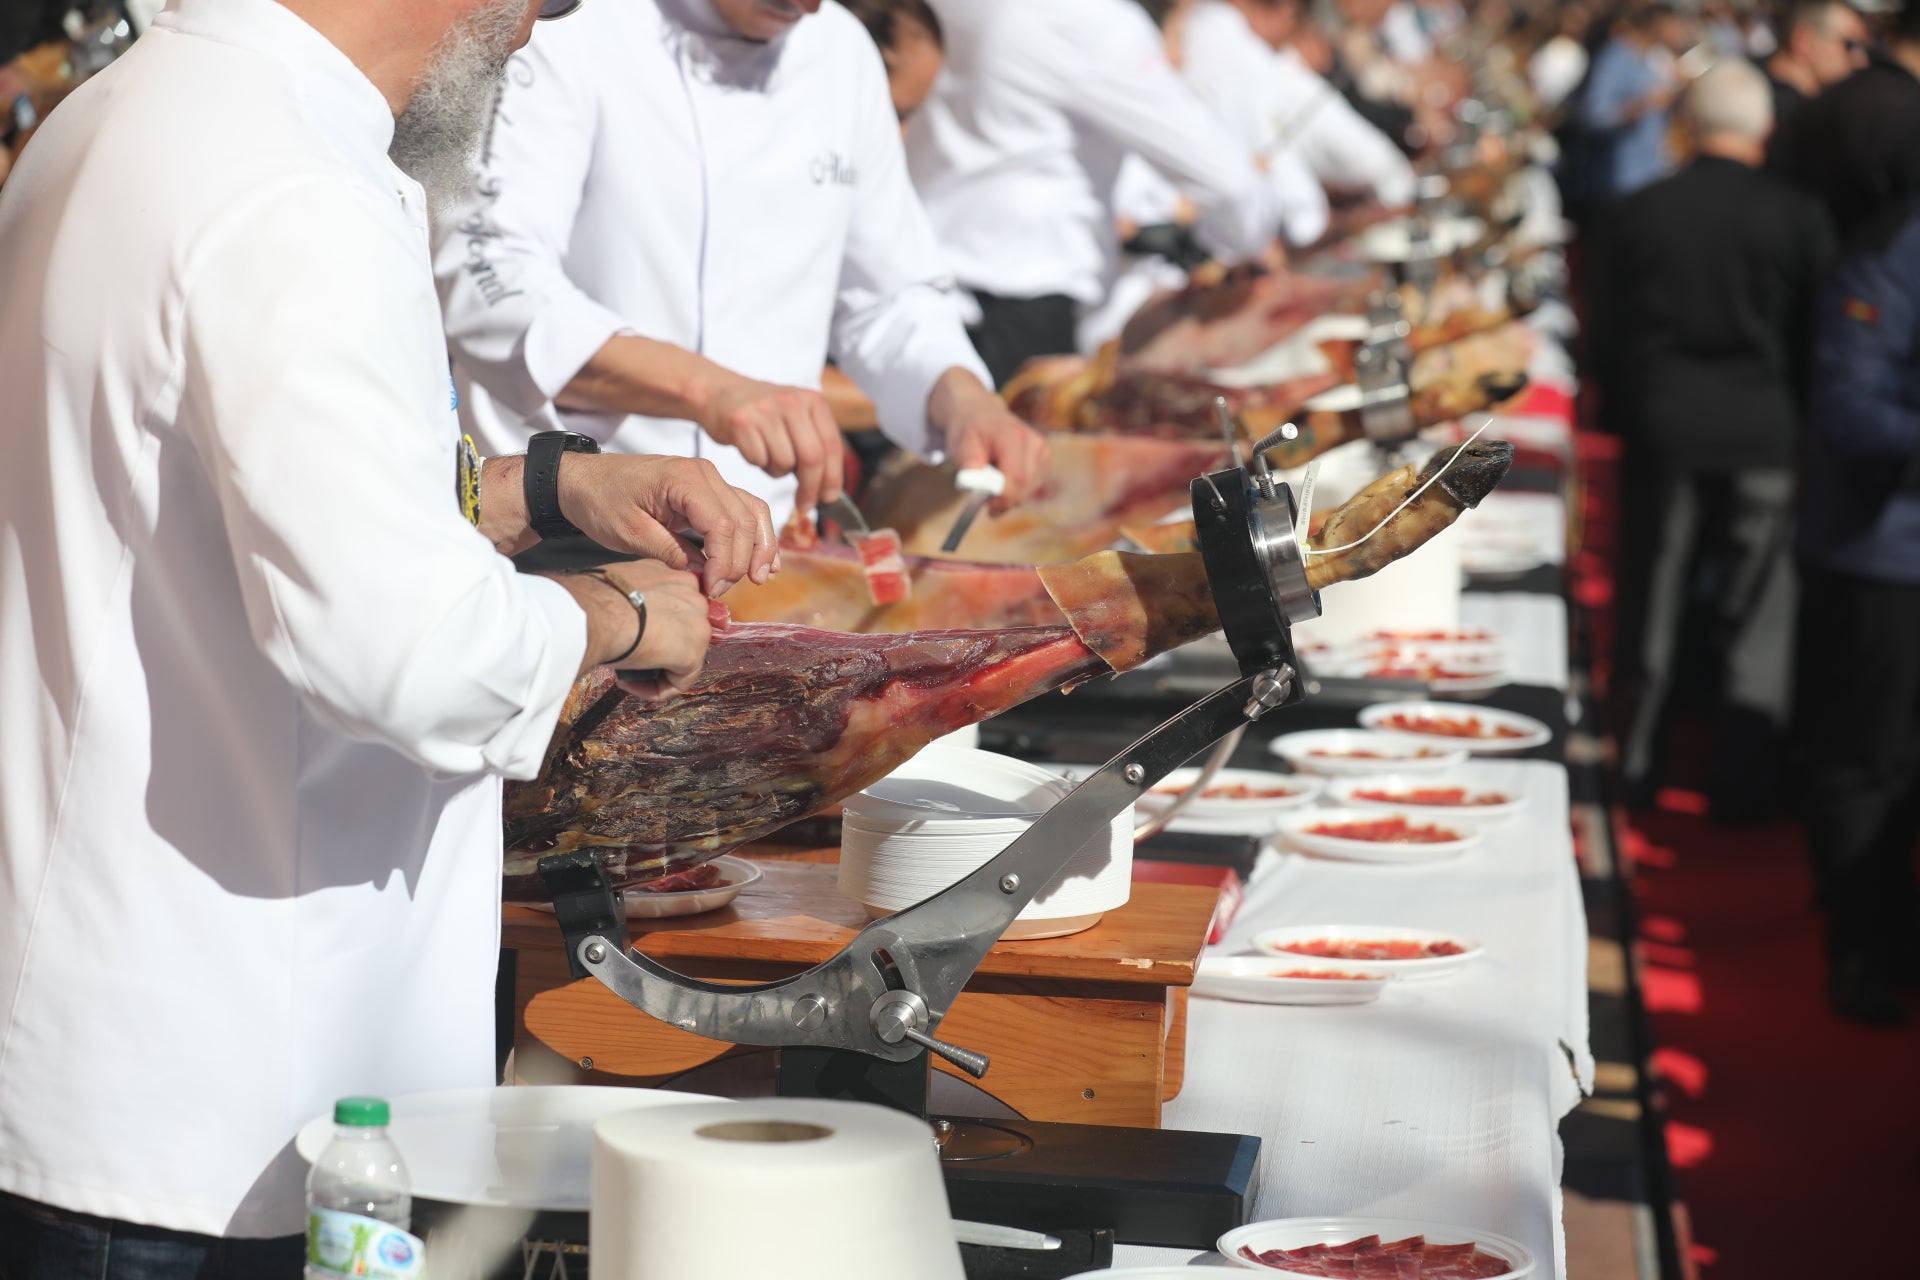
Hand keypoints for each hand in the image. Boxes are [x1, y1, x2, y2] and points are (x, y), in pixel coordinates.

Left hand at [559, 454, 777, 596]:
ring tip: (759, 579)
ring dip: (760, 548)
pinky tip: (764, 560)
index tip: (711, 589)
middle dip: (740, 561)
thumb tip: (703, 572)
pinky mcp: (709, 491)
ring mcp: (710, 480)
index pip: (722, 525)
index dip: (723, 563)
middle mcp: (705, 474)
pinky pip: (745, 509)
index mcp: (683, 479)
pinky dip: (756, 535)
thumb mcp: (629, 533)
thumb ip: (669, 552)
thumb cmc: (601, 501)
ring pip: (753, 513)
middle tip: (720, 591)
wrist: (584, 480)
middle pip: (744, 521)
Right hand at [560, 561, 712, 697]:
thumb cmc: (594, 599)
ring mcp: (697, 625)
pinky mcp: (691, 653)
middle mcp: (693, 596)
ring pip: (684, 658)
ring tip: (628, 674)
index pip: (675, 608)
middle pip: (683, 632)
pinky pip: (680, 681)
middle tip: (632, 655)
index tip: (632, 635)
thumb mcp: (622, 583)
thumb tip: (631, 610)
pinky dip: (656, 689)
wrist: (593, 613)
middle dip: (660, 648)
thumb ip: (636, 594)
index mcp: (674, 577)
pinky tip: (631, 684)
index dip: (655, 627)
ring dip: (658, 671)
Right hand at [698, 372, 844, 515]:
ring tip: (768, 454)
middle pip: (812, 458)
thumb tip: (828, 490)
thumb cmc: (763, 413)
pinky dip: (758, 463)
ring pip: (784, 463)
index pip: (832, 445)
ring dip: (777, 470)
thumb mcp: (797, 416)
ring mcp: (765, 410)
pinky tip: (753, 448)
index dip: (833, 477)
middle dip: (811, 488)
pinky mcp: (741, 422)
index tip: (829, 498)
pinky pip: (759, 460)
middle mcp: (791, 402)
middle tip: (805, 504)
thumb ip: (816, 444)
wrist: (720, 392)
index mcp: (812, 400)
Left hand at [929, 369, 1050, 514]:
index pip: (1017, 478)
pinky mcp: (1044, 459)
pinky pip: (1032, 486)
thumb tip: (977, 489)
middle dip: (1004, 500)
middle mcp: (1033, 442)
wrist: (981, 413)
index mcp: (1013, 435)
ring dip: (1009, 495)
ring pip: (1029, 490)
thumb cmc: (969, 432)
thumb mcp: (960, 447)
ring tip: (992, 481)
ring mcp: (1042, 450)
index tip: (986, 505)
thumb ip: (969, 468)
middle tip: (986, 503)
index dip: (1002, 498)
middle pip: (1024, 487)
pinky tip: (1004, 477)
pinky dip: (1017, 490)